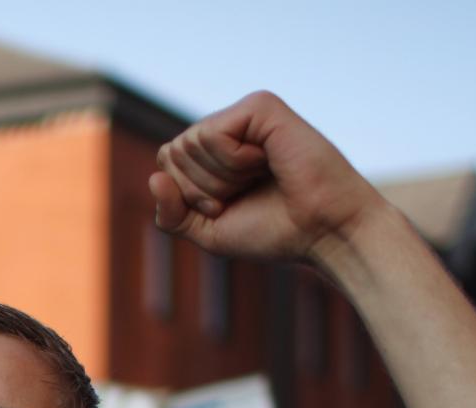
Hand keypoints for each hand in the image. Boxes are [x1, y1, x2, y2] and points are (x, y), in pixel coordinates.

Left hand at [150, 92, 388, 268]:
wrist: (322, 231)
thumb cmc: (274, 232)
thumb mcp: (208, 232)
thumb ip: (171, 213)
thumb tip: (154, 177)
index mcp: (217, 153)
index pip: (166, 162)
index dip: (186, 195)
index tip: (225, 208)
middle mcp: (230, 128)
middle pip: (172, 152)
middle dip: (199, 188)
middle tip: (243, 195)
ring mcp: (246, 115)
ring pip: (188, 143)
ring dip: (219, 178)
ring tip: (259, 179)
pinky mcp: (261, 106)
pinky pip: (211, 134)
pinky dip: (231, 162)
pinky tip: (265, 162)